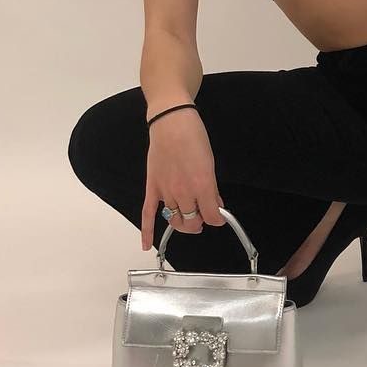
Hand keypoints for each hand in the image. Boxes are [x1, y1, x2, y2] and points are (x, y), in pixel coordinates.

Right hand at [141, 113, 226, 251]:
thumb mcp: (211, 163)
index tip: (219, 217)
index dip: (218, 219)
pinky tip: (147, 244)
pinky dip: (147, 231)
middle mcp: (183, 192)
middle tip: (203, 217)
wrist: (171, 122)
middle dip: (199, 222)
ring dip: (182, 222)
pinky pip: (147, 214)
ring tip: (188, 218)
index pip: (212, 216)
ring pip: (174, 219)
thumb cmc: (194, 137)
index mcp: (202, 186)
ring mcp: (165, 191)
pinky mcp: (152, 187)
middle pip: (192, 221)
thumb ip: (212, 188)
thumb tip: (216, 204)